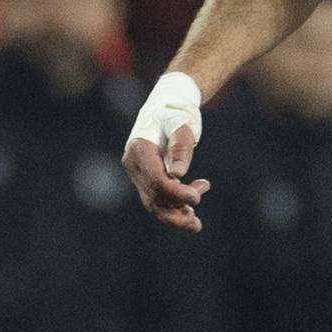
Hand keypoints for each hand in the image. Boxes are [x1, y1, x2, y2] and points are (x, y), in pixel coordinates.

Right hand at [123, 71, 208, 229]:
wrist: (166, 107)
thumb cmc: (175, 112)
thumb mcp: (181, 124)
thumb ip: (180, 147)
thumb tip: (178, 175)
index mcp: (139, 149)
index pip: (155, 180)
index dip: (176, 193)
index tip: (197, 197)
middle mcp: (133, 164)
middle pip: (152, 197)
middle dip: (175, 212)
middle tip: (197, 223)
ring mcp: (137, 173)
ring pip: (153, 203)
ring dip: (175, 215)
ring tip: (196, 223)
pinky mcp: (146, 178)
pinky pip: (157, 198)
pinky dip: (174, 206)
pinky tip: (191, 208)